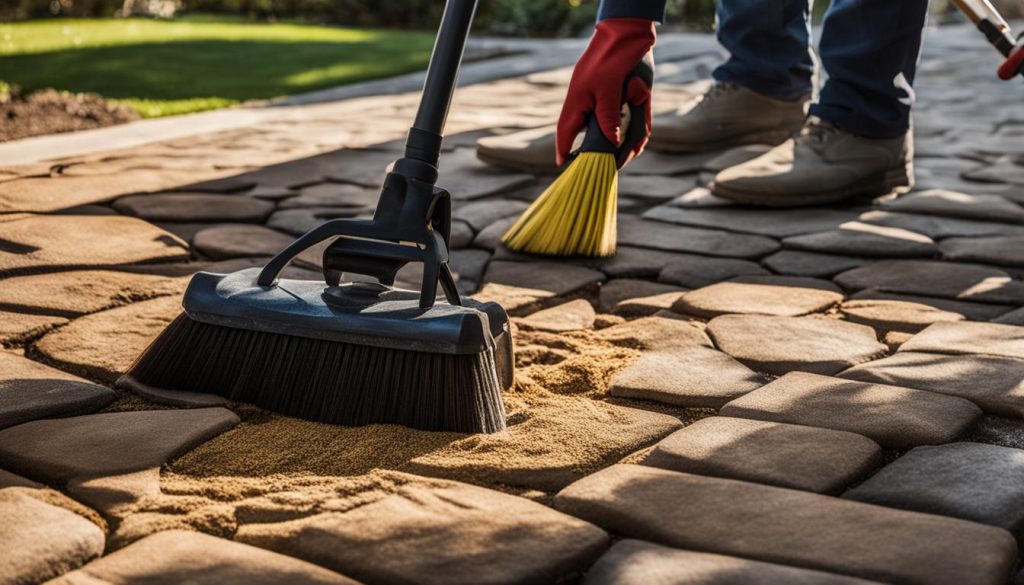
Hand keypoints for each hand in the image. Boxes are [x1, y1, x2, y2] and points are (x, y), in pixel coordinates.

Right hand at [556, 18, 656, 165]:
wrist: (630, 37)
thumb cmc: (610, 59)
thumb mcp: (606, 91)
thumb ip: (607, 118)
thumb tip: (610, 144)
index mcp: (578, 105)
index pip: (566, 133)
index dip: (565, 151)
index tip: (564, 166)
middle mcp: (592, 107)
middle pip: (594, 138)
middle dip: (604, 152)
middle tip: (612, 165)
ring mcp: (610, 105)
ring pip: (616, 133)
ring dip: (625, 144)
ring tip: (631, 153)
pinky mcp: (628, 101)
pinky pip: (633, 124)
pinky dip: (638, 133)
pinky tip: (640, 143)